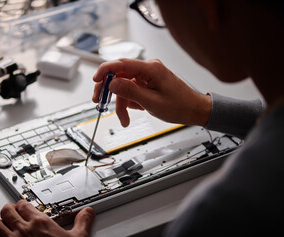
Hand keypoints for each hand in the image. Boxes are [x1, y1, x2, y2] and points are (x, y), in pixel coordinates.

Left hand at [0, 200, 94, 236]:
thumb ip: (82, 222)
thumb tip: (88, 212)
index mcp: (40, 223)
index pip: (23, 204)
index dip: (23, 205)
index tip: (27, 209)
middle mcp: (23, 229)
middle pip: (6, 209)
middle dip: (9, 211)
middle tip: (14, 216)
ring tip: (2, 226)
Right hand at [93, 58, 211, 126]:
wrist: (194, 110)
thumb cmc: (180, 106)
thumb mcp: (152, 102)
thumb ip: (131, 91)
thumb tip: (112, 83)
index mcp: (151, 69)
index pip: (121, 63)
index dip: (105, 70)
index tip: (95, 80)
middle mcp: (148, 69)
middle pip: (119, 75)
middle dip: (109, 90)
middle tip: (99, 102)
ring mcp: (147, 76)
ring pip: (124, 86)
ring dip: (121, 103)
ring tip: (124, 119)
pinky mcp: (147, 83)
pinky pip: (131, 90)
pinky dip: (128, 102)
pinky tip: (133, 111)